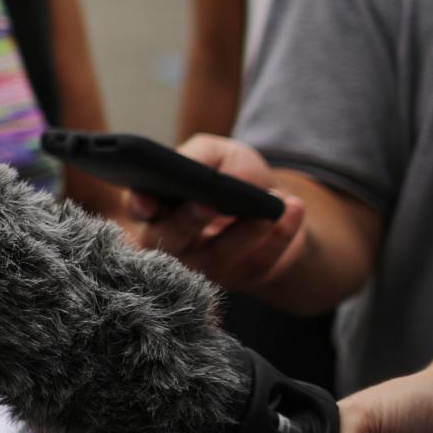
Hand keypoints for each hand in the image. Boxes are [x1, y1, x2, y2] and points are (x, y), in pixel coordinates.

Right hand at [127, 133, 306, 292]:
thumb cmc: (234, 174)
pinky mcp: (242, 278)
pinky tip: (293, 209)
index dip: (140, 206)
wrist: (272, 203)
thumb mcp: (218, 153)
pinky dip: (280, 237)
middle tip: (210, 203)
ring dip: (246, 232)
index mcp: (159, 208)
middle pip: (171, 241)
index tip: (150, 201)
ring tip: (271, 203)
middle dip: (189, 222)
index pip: (139, 209)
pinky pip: (258, 264)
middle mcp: (174, 244)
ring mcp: (206, 267)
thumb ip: (202, 157)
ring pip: (218, 257)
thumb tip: (204, 178)